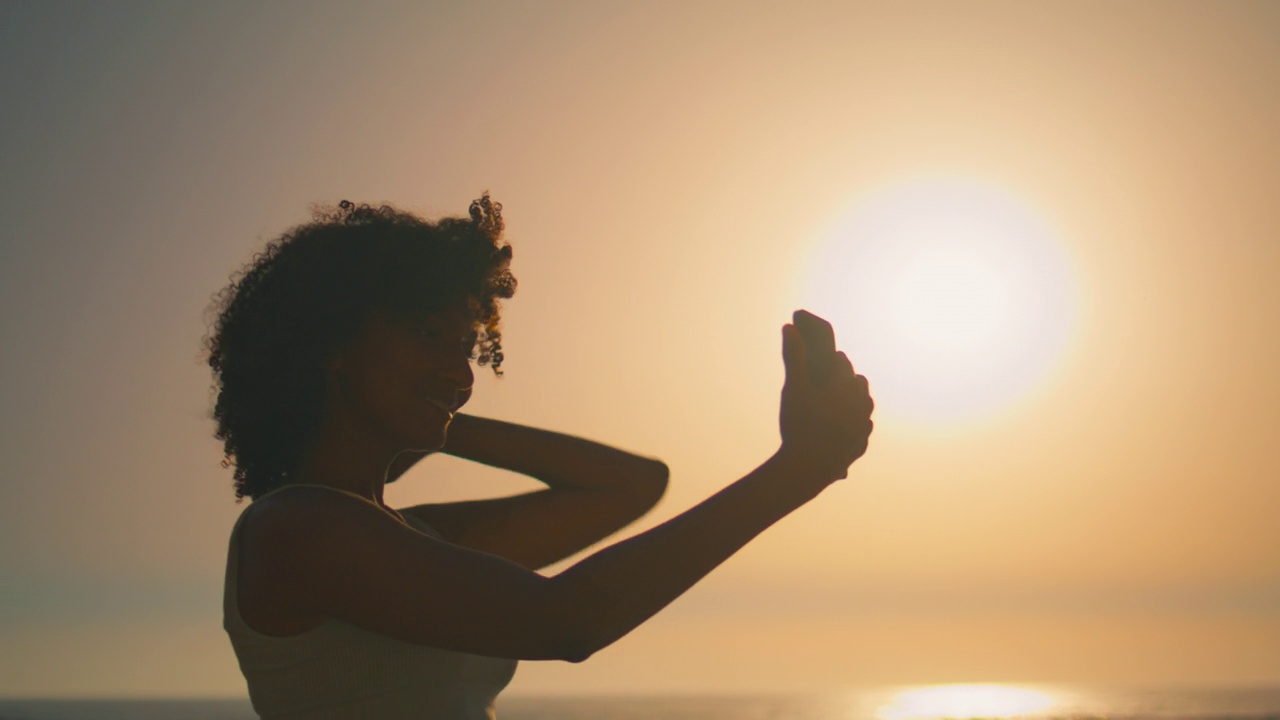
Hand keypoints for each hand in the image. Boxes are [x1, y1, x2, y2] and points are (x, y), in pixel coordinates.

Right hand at [777, 320, 873, 487]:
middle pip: (857, 380)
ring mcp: (863, 424)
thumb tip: (790, 326)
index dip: (830, 359)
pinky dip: (853, 423)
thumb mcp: (793, 387)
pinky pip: (862, 427)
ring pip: (864, 403)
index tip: (822, 361)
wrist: (808, 466)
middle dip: (845, 377)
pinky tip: (841, 426)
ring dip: (853, 399)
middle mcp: (861, 402)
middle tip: (828, 380)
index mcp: (846, 383)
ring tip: (836, 402)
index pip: (842, 361)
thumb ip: (794, 355)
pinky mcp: (861, 443)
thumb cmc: (799, 423)